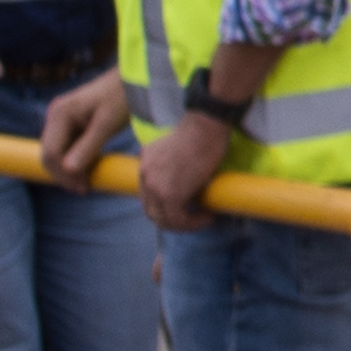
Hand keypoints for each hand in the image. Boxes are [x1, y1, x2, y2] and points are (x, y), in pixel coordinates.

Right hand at [28, 72, 135, 186]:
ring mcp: (62, 119)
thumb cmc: (122, 98)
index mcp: (60, 113)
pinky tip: (89, 170)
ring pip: (57, 152)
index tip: (82, 188)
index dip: (63, 174)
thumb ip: (87, 147)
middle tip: (84, 190)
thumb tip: (68, 171)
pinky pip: (67, 146)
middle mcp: (56, 115)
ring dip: (69, 169)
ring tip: (87, 184)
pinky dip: (75, 160)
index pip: (51, 152)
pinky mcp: (71, 123)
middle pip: (50, 154)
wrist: (134, 80)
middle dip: (64, 174)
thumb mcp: (107, 124)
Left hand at [136, 100, 241, 233]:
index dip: (165, 204)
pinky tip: (206, 217)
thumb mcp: (175, 149)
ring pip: (162, 219)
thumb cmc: (199, 132)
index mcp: (144, 162)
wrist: (205, 125)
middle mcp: (144, 175)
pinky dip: (192, 223)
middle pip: (151, 210)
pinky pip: (177, 219)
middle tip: (192, 217)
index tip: (185, 205)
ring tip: (202, 218)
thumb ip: (170, 165)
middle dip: (172, 219)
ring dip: (183, 224)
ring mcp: (155, 186)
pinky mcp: (170, 195)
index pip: (148, 194)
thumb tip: (186, 184)